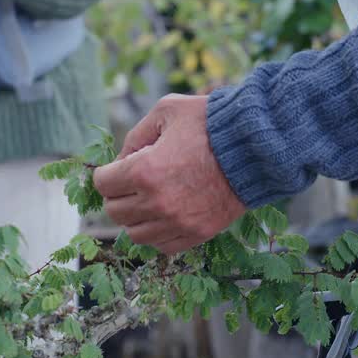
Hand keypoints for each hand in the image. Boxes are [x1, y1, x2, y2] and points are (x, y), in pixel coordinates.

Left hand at [93, 94, 245, 253]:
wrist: (255, 147)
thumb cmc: (210, 124)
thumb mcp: (167, 111)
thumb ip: (136, 135)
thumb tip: (121, 160)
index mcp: (144, 170)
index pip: (102, 184)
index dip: (107, 173)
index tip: (118, 168)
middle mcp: (156, 202)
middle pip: (115, 211)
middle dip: (118, 195)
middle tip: (132, 183)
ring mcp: (177, 222)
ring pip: (135, 234)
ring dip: (136, 217)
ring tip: (149, 200)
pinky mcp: (196, 234)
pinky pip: (162, 246)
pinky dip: (158, 233)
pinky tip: (166, 215)